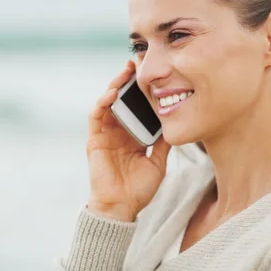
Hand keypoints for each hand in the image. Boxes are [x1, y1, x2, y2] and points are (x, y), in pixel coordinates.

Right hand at [85, 60, 170, 221]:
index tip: (152, 74)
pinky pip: (96, 115)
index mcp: (133, 134)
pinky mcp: (94, 139)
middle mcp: (118, 130)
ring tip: (126, 71)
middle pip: (121, 99)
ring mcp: (105, 133)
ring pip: (107, 102)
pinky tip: (112, 92)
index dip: (141, 90)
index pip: (136, 106)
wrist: (122, 207)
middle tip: (137, 63)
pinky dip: (103, 102)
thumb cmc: (139, 188)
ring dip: (115, 85)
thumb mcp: (159, 162)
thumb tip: (176, 123)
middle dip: (127, 80)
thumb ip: (164, 143)